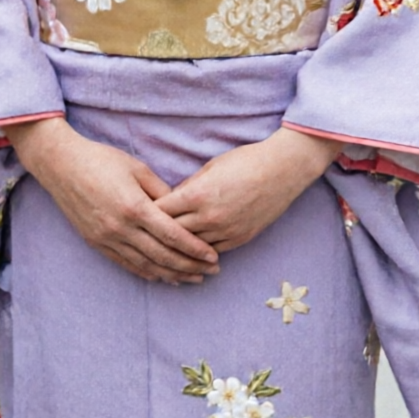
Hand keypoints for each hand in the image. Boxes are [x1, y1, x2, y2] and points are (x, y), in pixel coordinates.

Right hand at [6, 116, 218, 283]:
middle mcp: (120, 228)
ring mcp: (106, 238)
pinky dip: (148, 273)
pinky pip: (127, 264)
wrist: (61, 165)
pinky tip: (163, 277)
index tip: (214, 256)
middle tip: (212, 271)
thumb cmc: (102, 160)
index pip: (172, 236)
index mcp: (134, 207)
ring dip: (172, 274)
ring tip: (193, 279)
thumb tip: (182, 210)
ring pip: (146, 265)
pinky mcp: (96, 243)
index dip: (195, 249)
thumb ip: (161, 191)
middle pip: (162, 256)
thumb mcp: (137, 168)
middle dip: (190, 266)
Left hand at [158, 128, 339, 254]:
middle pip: (172, 233)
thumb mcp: (210, 167)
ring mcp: (226, 231)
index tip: (136, 215)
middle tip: (143, 238)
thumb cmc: (245, 161)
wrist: (282, 170)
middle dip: (157, 234)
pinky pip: (212, 252)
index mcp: (198, 195)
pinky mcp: (240, 239)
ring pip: (191, 248)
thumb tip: (171, 200)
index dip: (147, 214)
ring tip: (161, 252)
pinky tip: (190, 256)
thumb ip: (188, 187)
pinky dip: (199, 253)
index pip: (161, 212)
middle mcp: (209, 217)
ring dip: (177, 249)